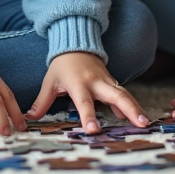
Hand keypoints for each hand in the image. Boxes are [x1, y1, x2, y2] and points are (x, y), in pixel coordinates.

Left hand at [25, 52, 149, 132]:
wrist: (76, 43)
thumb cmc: (62, 65)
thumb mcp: (49, 82)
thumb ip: (42, 102)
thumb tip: (29, 118)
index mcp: (78, 83)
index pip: (84, 102)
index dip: (89, 116)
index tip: (94, 130)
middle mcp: (96, 82)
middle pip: (116, 95)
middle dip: (129, 109)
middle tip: (141, 123)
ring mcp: (107, 80)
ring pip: (124, 94)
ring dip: (135, 107)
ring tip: (145, 123)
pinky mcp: (112, 81)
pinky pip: (123, 93)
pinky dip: (131, 105)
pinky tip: (138, 118)